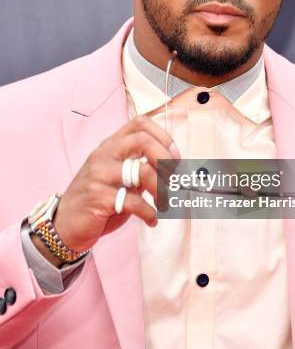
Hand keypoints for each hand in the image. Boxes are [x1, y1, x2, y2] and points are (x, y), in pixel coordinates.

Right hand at [52, 115, 179, 254]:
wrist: (65, 224)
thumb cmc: (99, 199)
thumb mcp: (120, 178)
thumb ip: (140, 167)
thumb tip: (174, 166)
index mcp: (111, 145)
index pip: (140, 123)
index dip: (164, 137)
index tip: (175, 158)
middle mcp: (104, 154)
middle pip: (143, 140)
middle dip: (166, 160)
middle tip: (175, 181)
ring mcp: (99, 174)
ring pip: (142, 172)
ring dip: (162, 190)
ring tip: (165, 204)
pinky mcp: (98, 197)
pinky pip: (134, 202)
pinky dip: (149, 213)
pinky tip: (151, 220)